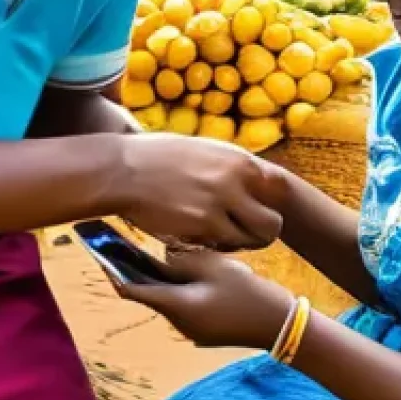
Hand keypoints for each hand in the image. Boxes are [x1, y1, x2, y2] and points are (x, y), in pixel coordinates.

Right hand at [115, 134, 284, 250]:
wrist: (123, 170)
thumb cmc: (155, 158)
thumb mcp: (202, 150)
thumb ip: (228, 167)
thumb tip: (248, 179)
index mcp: (238, 159)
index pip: (277, 189)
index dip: (267, 204)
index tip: (254, 211)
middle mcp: (236, 180)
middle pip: (274, 222)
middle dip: (262, 233)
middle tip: (243, 234)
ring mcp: (222, 204)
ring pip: (254, 240)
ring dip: (241, 245)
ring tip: (220, 238)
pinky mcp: (203, 226)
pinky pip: (226, 247)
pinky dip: (218, 249)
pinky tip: (200, 239)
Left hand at [118, 249, 293, 349]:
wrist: (278, 324)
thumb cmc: (246, 293)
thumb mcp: (213, 266)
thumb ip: (182, 258)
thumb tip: (161, 252)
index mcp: (175, 306)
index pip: (132, 289)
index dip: (113, 269)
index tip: (99, 251)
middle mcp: (176, 321)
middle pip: (147, 292)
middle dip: (133, 269)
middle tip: (118, 244)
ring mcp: (190, 327)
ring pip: (164, 296)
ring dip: (154, 276)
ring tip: (142, 249)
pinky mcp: (203, 325)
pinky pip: (179, 301)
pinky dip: (172, 284)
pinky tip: (175, 265)